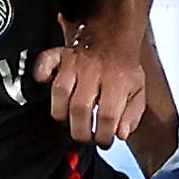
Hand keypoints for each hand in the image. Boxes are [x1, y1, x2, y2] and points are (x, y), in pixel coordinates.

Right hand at [41, 18, 149, 149]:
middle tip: (85, 137)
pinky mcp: (59, 55)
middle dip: (80, 131)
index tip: (103, 142)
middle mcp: (94, 71)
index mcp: (117, 80)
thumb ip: (132, 115)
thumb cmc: (123, 69)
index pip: (108, 116)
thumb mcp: (138, 91)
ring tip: (69, 120)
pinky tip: (47, 85)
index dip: (103, 136)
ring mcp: (74, 62)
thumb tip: (120, 134)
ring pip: (59, 92)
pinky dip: (41, 76)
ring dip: (61, 113)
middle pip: (80, 108)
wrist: (112, 37)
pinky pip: (44, 63)